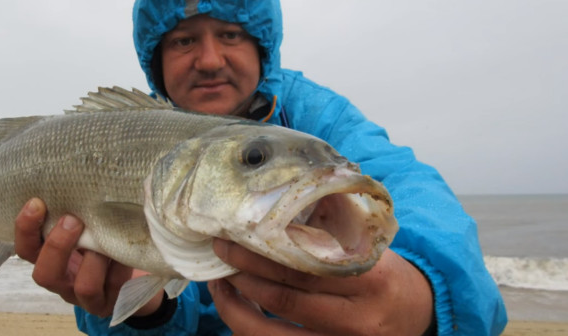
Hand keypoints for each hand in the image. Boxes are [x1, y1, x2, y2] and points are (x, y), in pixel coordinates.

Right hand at [14, 198, 162, 316]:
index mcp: (52, 257)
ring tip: (107, 241)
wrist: (143, 264)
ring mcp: (88, 297)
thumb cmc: (111, 234)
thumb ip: (81, 207)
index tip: (36, 202)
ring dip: (95, 260)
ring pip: (83, 286)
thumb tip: (80, 171)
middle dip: (57, 246)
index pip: (26, 248)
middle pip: (44, 274)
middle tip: (73, 219)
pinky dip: (120, 268)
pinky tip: (127, 252)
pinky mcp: (112, 304)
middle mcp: (65, 279)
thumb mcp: (93, 220)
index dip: (25, 228)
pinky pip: (114, 288)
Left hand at [208, 239, 432, 335]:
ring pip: (274, 335)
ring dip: (238, 309)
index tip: (235, 235)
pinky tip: (239, 308)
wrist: (418, 314)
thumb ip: (333, 227)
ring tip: (220, 284)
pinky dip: (251, 330)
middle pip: (285, 300)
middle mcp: (355, 319)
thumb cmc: (386, 273)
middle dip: (244, 275)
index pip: (306, 267)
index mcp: (369, 280)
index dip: (263, 254)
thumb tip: (282, 201)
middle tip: (220, 252)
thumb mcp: (369, 246)